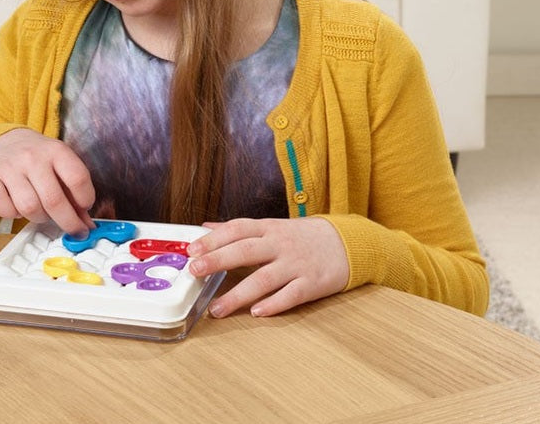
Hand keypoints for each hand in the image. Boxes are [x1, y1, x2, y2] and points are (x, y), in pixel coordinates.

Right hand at [0, 128, 94, 235]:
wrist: (0, 142)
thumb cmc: (36, 157)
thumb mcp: (59, 163)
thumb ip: (74, 190)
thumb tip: (86, 223)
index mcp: (56, 150)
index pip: (78, 178)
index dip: (86, 199)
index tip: (85, 208)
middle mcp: (33, 157)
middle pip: (54, 200)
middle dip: (68, 222)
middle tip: (74, 230)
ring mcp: (9, 168)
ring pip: (30, 208)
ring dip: (40, 218)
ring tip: (41, 212)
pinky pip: (5, 210)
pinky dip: (14, 215)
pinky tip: (18, 206)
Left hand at [186, 217, 348, 317]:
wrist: (347, 242)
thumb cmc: (303, 237)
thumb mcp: (272, 226)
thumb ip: (239, 229)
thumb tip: (206, 227)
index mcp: (268, 228)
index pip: (237, 229)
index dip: (213, 239)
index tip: (192, 250)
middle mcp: (280, 244)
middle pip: (245, 250)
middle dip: (218, 260)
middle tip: (195, 271)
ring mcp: (296, 264)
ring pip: (264, 278)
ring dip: (238, 294)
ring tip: (217, 309)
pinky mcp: (312, 283)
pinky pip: (291, 295)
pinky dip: (274, 304)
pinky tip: (257, 312)